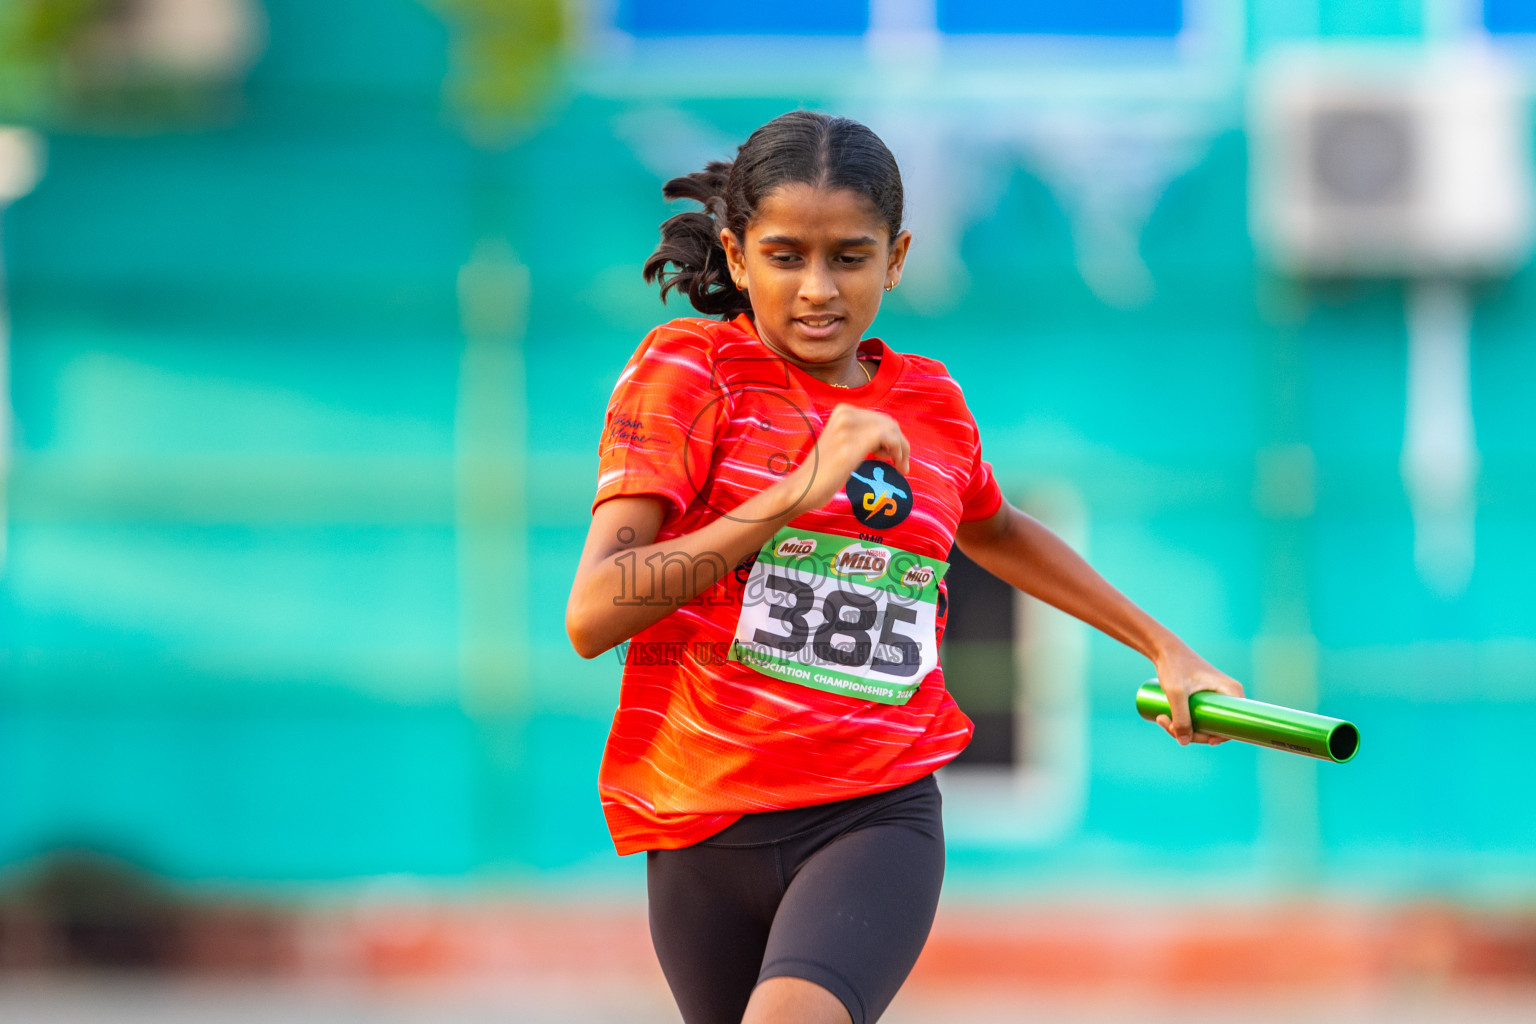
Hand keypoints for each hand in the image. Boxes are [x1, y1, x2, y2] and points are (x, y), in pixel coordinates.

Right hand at [785, 403, 908, 514]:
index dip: (893, 437)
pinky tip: (896, 465)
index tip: (895, 456)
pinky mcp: (850, 446)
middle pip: (887, 422)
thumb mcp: (842, 446)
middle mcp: (845, 415)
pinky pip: (888, 438)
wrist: (799, 489)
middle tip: (901, 464)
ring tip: (899, 467)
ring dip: (901, 448)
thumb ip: (859, 437)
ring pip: (891, 428)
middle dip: (900, 442)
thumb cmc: (821, 474)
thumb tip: (886, 443)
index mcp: (842, 412)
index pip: (879, 418)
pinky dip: (898, 450)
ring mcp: (847, 429)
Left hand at [1152, 641, 1244, 745]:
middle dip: (1191, 732)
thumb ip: (1180, 716)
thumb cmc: (1173, 666)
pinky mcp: (1205, 697)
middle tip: (1166, 724)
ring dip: (1183, 728)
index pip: (1233, 725)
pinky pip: (1199, 716)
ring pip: (1204, 723)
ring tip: (1161, 718)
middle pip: (1216, 726)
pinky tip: (1168, 722)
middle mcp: (1229, 695)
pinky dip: (1185, 723)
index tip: (1192, 737)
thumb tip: (1184, 742)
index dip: (1217, 737)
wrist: (1164, 649)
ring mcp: (1217, 696)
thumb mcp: (1176, 692)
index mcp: (1232, 692)